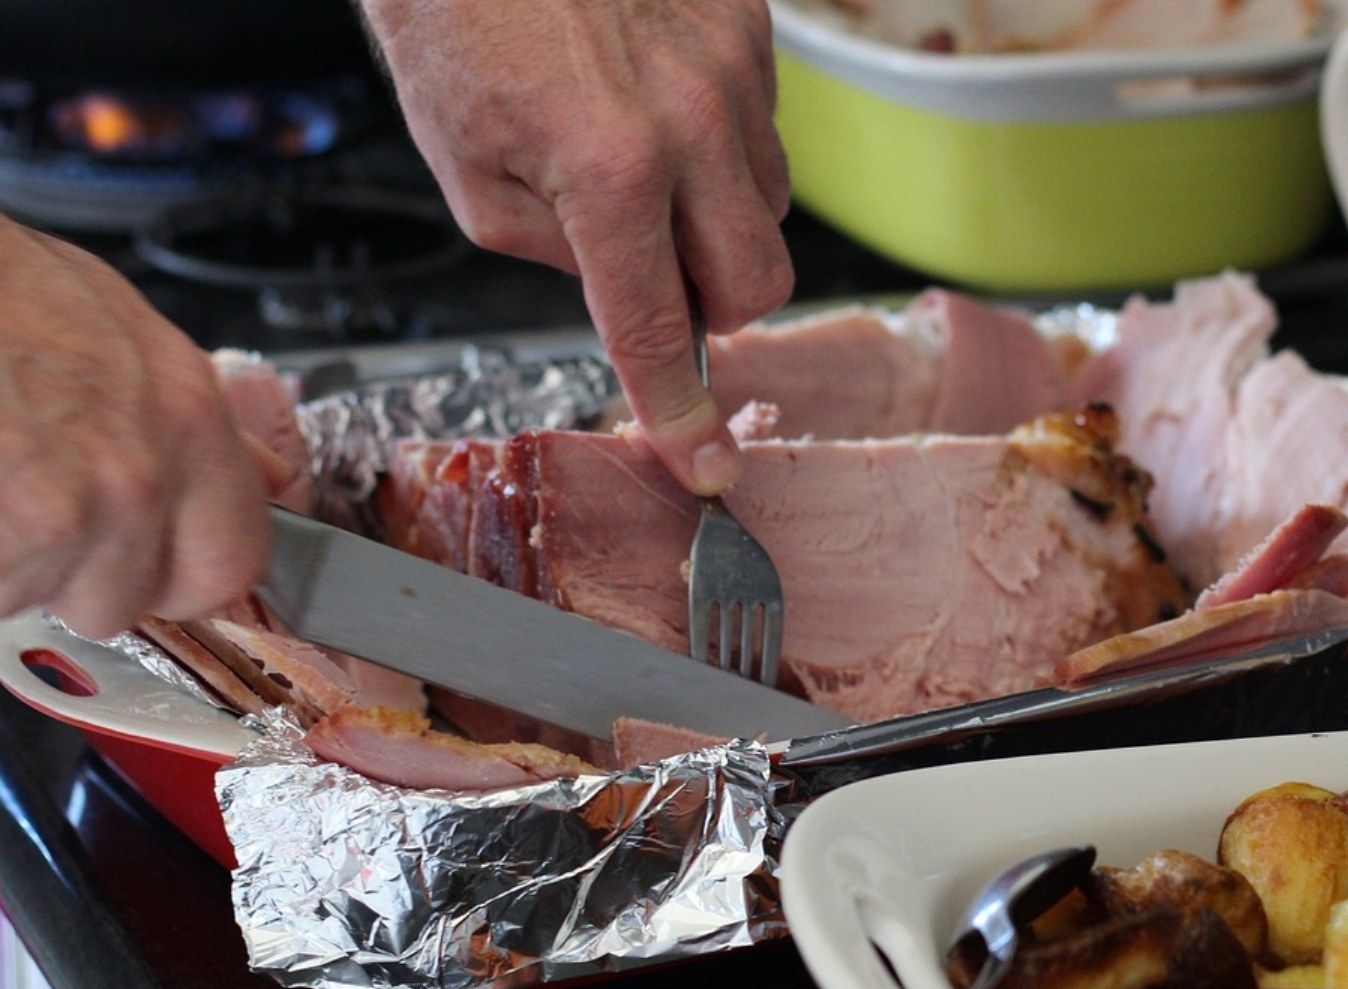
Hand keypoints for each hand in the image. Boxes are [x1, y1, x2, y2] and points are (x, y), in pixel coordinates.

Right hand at [0, 218, 269, 636]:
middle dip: (68, 571)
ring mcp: (58, 518)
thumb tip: (266, 477)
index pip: (229, 565)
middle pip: (119, 601)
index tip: (143, 562)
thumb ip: (195, 425)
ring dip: (3, 561)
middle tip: (24, 496)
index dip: (177, 574)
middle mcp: (136, 479)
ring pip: (30, 598)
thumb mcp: (124, 331)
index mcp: (188, 422)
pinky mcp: (1, 544)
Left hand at [361, 0, 793, 495]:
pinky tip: (657, 101)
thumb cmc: (455, 20)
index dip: (681, 412)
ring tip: (642, 160)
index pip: (660, 330)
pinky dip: (720, 143)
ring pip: (770, 206)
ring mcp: (735, 69)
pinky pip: (765, 127)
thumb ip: (558, 255)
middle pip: (758, 282)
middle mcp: (694, 123)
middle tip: (655, 274)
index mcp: (608, 172)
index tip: (709, 463)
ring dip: (718, 217)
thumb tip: (625, 286)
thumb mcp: (469, 173)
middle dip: (713, 303)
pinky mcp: (752, 24)